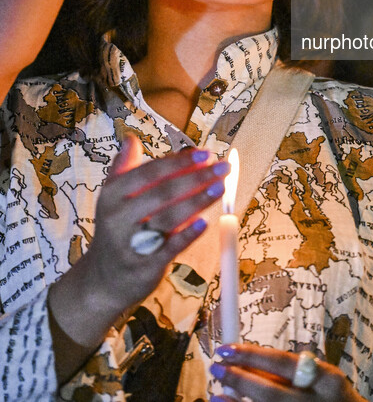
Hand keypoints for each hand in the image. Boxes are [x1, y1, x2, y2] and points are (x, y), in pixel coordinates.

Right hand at [49, 136, 228, 378]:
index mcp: (112, 195)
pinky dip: (188, 234)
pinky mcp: (145, 267)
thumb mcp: (112, 198)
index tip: (205, 153)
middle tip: (223, 167)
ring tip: (220, 187)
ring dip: (198, 200)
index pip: (150, 172)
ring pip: (169, 218)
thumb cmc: (116, 230)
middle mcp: (119, 218)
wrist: (102, 281)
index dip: (179, 162)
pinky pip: (170, 247)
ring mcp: (132, 243)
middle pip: (163, 192)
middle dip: (196, 177)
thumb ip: (125, 168)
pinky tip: (205, 222)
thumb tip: (131, 138)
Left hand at [210, 344, 365, 401]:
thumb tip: (247, 362)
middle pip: (271, 393)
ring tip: (216, 393)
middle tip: (217, 366)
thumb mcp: (322, 378)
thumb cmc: (331, 398)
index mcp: (327, 381)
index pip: (282, 363)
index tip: (225, 349)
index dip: (251, 355)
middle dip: (240, 380)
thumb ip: (289, 372)